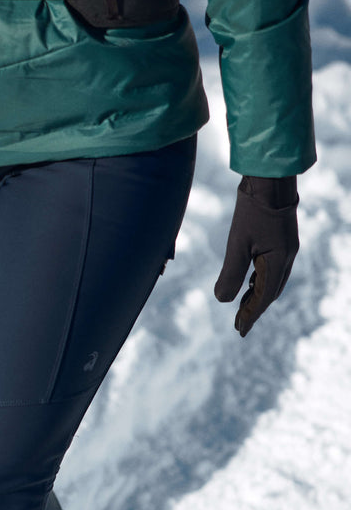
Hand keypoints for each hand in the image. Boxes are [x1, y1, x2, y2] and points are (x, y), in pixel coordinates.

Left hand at [214, 175, 299, 336]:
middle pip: (271, 292)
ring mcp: (286, 248)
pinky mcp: (282, 240)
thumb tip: (223, 301)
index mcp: (278, 261)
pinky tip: (249, 281)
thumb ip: (231, 273)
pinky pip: (272, 268)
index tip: (239, 331)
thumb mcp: (237, 244)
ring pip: (272, 281)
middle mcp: (287, 257)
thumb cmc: (252, 209)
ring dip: (257, 295)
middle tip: (239, 324)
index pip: (263, 298)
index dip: (251, 316)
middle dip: (255, 309)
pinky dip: (260, 280)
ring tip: (242, 307)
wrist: (269, 178)